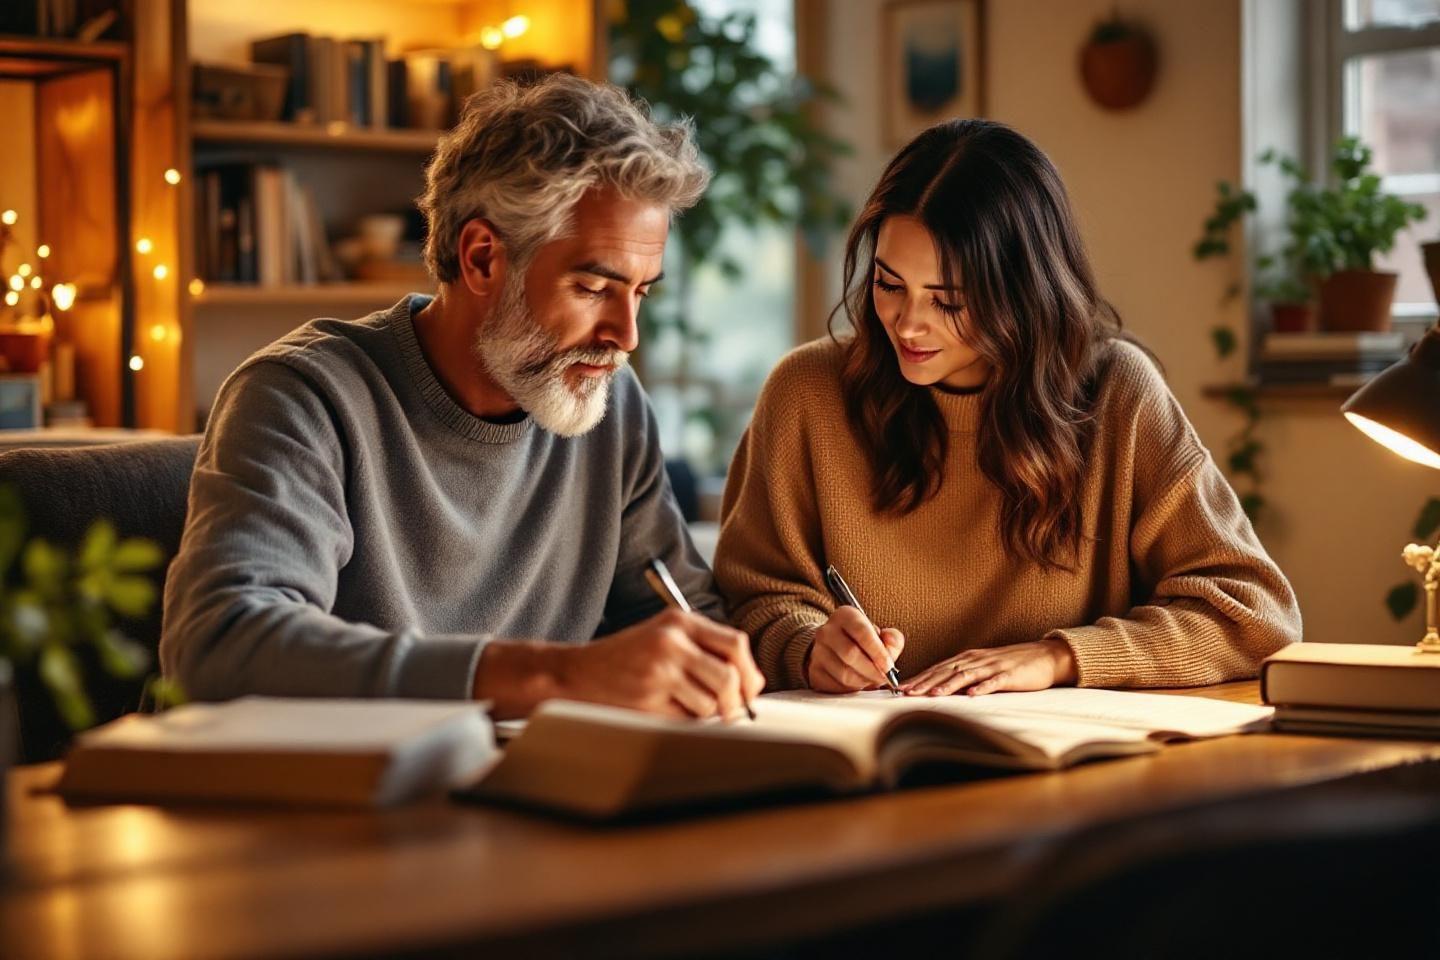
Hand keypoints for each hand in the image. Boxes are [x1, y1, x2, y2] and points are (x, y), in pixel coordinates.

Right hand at [553, 609, 764, 719]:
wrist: (577, 672)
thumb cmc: (627, 658)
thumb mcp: (665, 637)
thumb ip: (706, 650)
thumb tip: (752, 683)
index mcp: (679, 621)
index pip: (735, 644)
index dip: (749, 672)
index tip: (749, 690)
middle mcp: (671, 641)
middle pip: (729, 677)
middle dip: (736, 701)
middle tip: (730, 712)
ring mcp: (659, 671)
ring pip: (710, 704)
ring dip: (704, 714)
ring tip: (683, 705)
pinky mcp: (648, 699)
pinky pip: (686, 720)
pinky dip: (684, 722)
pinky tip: (665, 710)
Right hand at [806, 605, 904, 692]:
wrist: (833, 647)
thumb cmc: (860, 641)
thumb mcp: (879, 634)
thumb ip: (892, 639)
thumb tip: (892, 644)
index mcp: (844, 616)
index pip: (861, 632)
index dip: (878, 652)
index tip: (889, 666)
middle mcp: (827, 632)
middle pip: (851, 654)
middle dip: (872, 670)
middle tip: (884, 677)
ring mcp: (817, 652)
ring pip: (844, 674)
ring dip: (863, 682)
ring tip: (871, 679)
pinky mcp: (814, 671)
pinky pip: (835, 687)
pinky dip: (851, 690)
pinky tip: (858, 683)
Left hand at [901, 638, 1075, 696]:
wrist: (1044, 656)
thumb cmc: (1011, 664)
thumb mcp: (983, 667)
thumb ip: (964, 676)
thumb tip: (940, 688)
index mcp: (968, 659)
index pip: (938, 668)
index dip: (919, 677)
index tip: (901, 688)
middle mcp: (976, 660)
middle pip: (946, 671)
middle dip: (925, 682)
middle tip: (906, 692)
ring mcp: (993, 667)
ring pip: (966, 676)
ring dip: (948, 685)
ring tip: (932, 695)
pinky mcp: (1009, 675)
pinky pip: (994, 682)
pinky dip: (982, 688)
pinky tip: (971, 695)